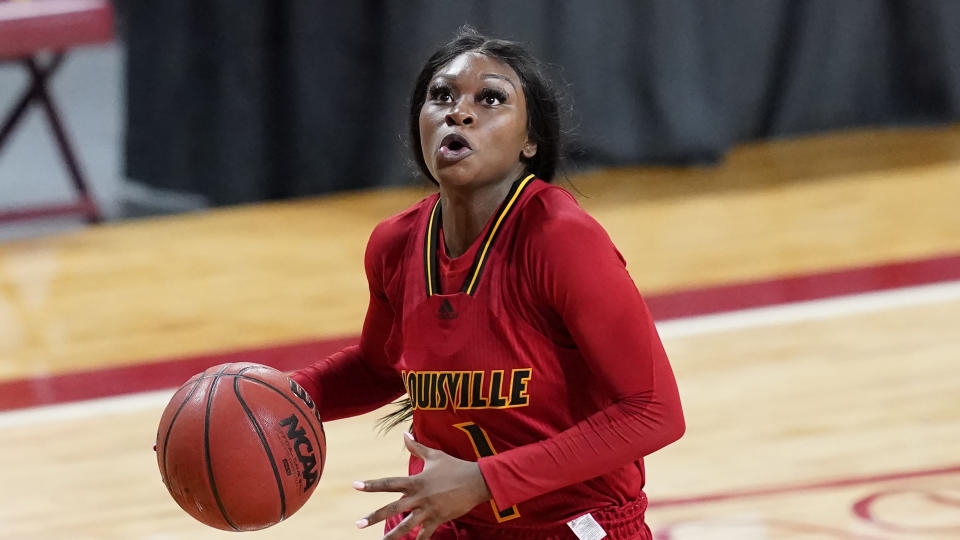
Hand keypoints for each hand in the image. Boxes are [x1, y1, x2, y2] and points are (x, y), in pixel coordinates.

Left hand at [354, 432, 491, 538]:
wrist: (476, 481)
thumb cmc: (455, 466)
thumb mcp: (435, 455)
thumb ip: (416, 447)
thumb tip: (404, 434)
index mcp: (415, 481)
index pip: (388, 483)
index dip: (371, 485)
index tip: (356, 485)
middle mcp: (419, 497)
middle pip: (392, 508)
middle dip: (374, 517)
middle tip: (358, 524)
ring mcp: (428, 510)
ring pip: (406, 525)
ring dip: (392, 536)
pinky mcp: (438, 519)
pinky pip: (425, 533)